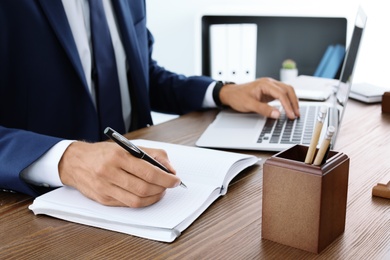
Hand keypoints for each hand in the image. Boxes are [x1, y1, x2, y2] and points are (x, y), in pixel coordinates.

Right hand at [58, 141, 180, 207]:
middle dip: (162, 189)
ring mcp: (105, 188)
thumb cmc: (104, 153)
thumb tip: (169, 169)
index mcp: (118, 156)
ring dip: (153, 198)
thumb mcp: (127, 146)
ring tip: (160, 191)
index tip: (175, 180)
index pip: (148, 171)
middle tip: (169, 186)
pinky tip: (146, 196)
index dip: (166, 178)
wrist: (75, 162)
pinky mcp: (102, 200)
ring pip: (136, 200)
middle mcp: (109, 172)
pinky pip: (127, 205)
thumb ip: (152, 155)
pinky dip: (141, 202)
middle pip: (144, 188)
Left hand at [219, 77, 299, 119]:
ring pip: (287, 90)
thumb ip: (264, 110)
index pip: (281, 94)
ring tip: (295, 112)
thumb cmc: (237, 97)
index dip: (288, 105)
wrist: (230, 93)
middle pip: (288, 90)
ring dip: (292, 101)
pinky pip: (282, 93)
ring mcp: (270, 86)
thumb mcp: (249, 105)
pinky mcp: (269, 90)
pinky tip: (289, 108)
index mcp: (264, 84)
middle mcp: (269, 82)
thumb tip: (277, 114)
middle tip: (296, 115)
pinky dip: (288, 100)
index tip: (291, 115)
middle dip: (294, 102)